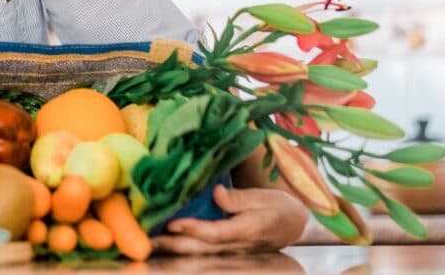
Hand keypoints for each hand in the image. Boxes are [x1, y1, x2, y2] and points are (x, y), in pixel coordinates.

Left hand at [152, 185, 307, 254]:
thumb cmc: (279, 208)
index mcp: (246, 230)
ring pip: (199, 251)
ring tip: (151, 241)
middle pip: (201, 248)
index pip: (214, 233)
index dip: (193, 229)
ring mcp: (230, 249)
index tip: (173, 222)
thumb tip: (217, 193)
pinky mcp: (226, 248)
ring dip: (174, 248)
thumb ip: (240, 198)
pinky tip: (167, 240)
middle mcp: (236, 244)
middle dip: (174, 245)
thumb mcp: (264, 198)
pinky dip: (183, 246)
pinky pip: (202, 249)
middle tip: (149, 240)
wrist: (295, 225)